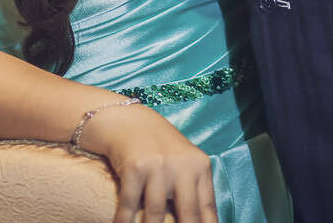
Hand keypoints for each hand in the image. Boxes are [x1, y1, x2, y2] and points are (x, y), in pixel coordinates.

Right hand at [82, 102, 217, 222]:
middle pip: (188, 213)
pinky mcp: (134, 168)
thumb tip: (203, 222)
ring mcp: (158, 166)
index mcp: (199, 166)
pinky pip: (129, 206)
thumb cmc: (159, 147)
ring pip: (157, 214)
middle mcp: (182, 165)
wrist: (129, 121)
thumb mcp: (184, 163)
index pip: (207, 207)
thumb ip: (193, 189)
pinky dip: (124, 222)